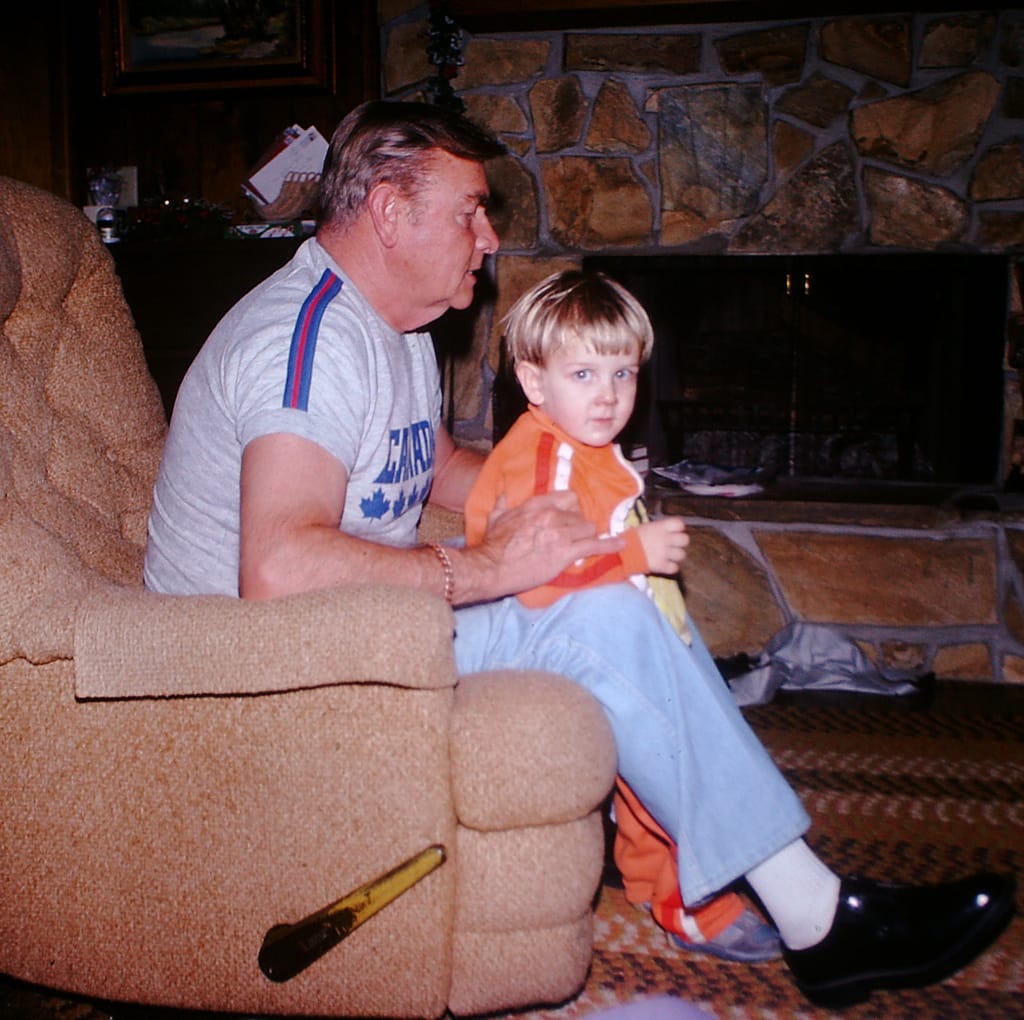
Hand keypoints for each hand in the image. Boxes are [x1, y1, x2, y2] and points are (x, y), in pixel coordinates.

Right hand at [466, 491, 623, 601]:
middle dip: (579, 526)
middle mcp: (552, 515)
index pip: (568, 497)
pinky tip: (620, 545)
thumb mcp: (496, 518)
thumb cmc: (493, 544)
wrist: (491, 567)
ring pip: (588, 528)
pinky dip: (610, 545)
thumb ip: (503, 504)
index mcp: (537, 504)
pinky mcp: (566, 553)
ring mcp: (561, 533)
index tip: (570, 517)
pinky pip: (595, 545)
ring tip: (584, 545)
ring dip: (586, 537)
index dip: (572, 509)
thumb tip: (504, 495)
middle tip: (574, 537)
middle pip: (580, 515)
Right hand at [636, 516, 689, 575]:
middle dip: (680, 543)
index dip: (679, 528)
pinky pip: (675, 568)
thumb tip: (666, 531)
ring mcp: (665, 553)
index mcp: (661, 527)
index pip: (680, 524)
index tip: (674, 531)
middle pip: (685, 540)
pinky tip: (665, 565)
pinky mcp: (661, 565)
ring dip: (676, 556)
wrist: (621, 553)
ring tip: (668, 556)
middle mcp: (666, 539)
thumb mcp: (645, 528)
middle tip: (672, 545)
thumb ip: (658, 529)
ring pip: (682, 555)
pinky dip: (670, 567)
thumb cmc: (631, 538)